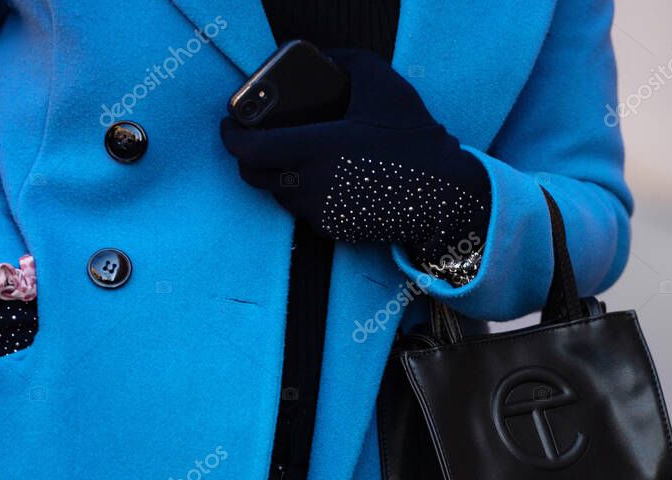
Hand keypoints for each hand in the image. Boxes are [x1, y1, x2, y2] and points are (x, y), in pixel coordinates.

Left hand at [220, 49, 488, 258]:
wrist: (444, 195)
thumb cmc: (414, 139)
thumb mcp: (383, 85)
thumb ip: (346, 62)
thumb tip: (322, 57)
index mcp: (315, 147)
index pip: (248, 149)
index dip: (230, 136)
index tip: (228, 123)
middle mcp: (310, 184)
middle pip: (252, 174)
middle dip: (247, 156)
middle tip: (255, 139)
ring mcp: (319, 211)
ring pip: (277, 192)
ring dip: (276, 174)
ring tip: (293, 155)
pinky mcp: (330, 230)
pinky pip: (302, 209)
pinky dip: (302, 192)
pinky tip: (323, 177)